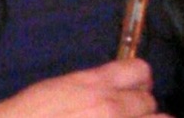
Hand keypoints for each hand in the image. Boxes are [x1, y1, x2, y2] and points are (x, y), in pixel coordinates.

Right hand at [0, 59, 172, 116]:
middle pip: (150, 102)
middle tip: (127, 115)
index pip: (139, 70)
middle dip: (141, 109)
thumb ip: (92, 87)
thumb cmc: (33, 114)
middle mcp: (113, 107)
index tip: (133, 88)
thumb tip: (112, 91)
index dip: (138, 80)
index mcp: (95, 84)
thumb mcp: (61, 88)